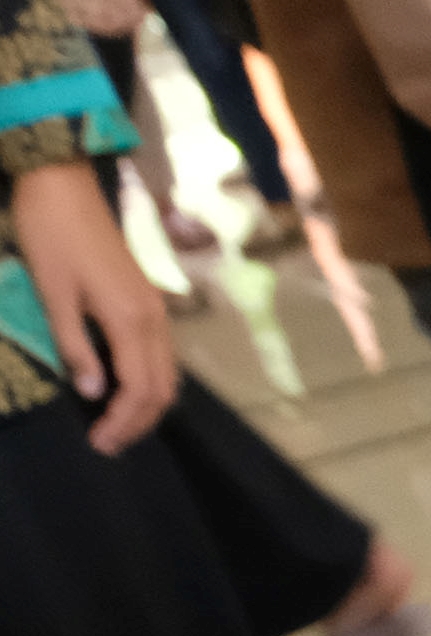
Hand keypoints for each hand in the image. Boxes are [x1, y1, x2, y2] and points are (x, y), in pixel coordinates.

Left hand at [10, 162, 174, 451]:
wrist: (63, 182)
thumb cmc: (51, 234)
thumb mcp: (52, 293)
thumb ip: (74, 346)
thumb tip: (93, 393)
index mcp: (130, 319)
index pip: (138, 388)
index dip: (122, 421)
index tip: (99, 443)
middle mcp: (152, 319)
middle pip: (162, 388)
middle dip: (139, 422)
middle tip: (108, 444)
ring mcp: (154, 310)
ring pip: (167, 374)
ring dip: (148, 405)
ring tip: (118, 423)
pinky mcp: (147, 301)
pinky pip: (162, 356)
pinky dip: (150, 382)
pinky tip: (126, 388)